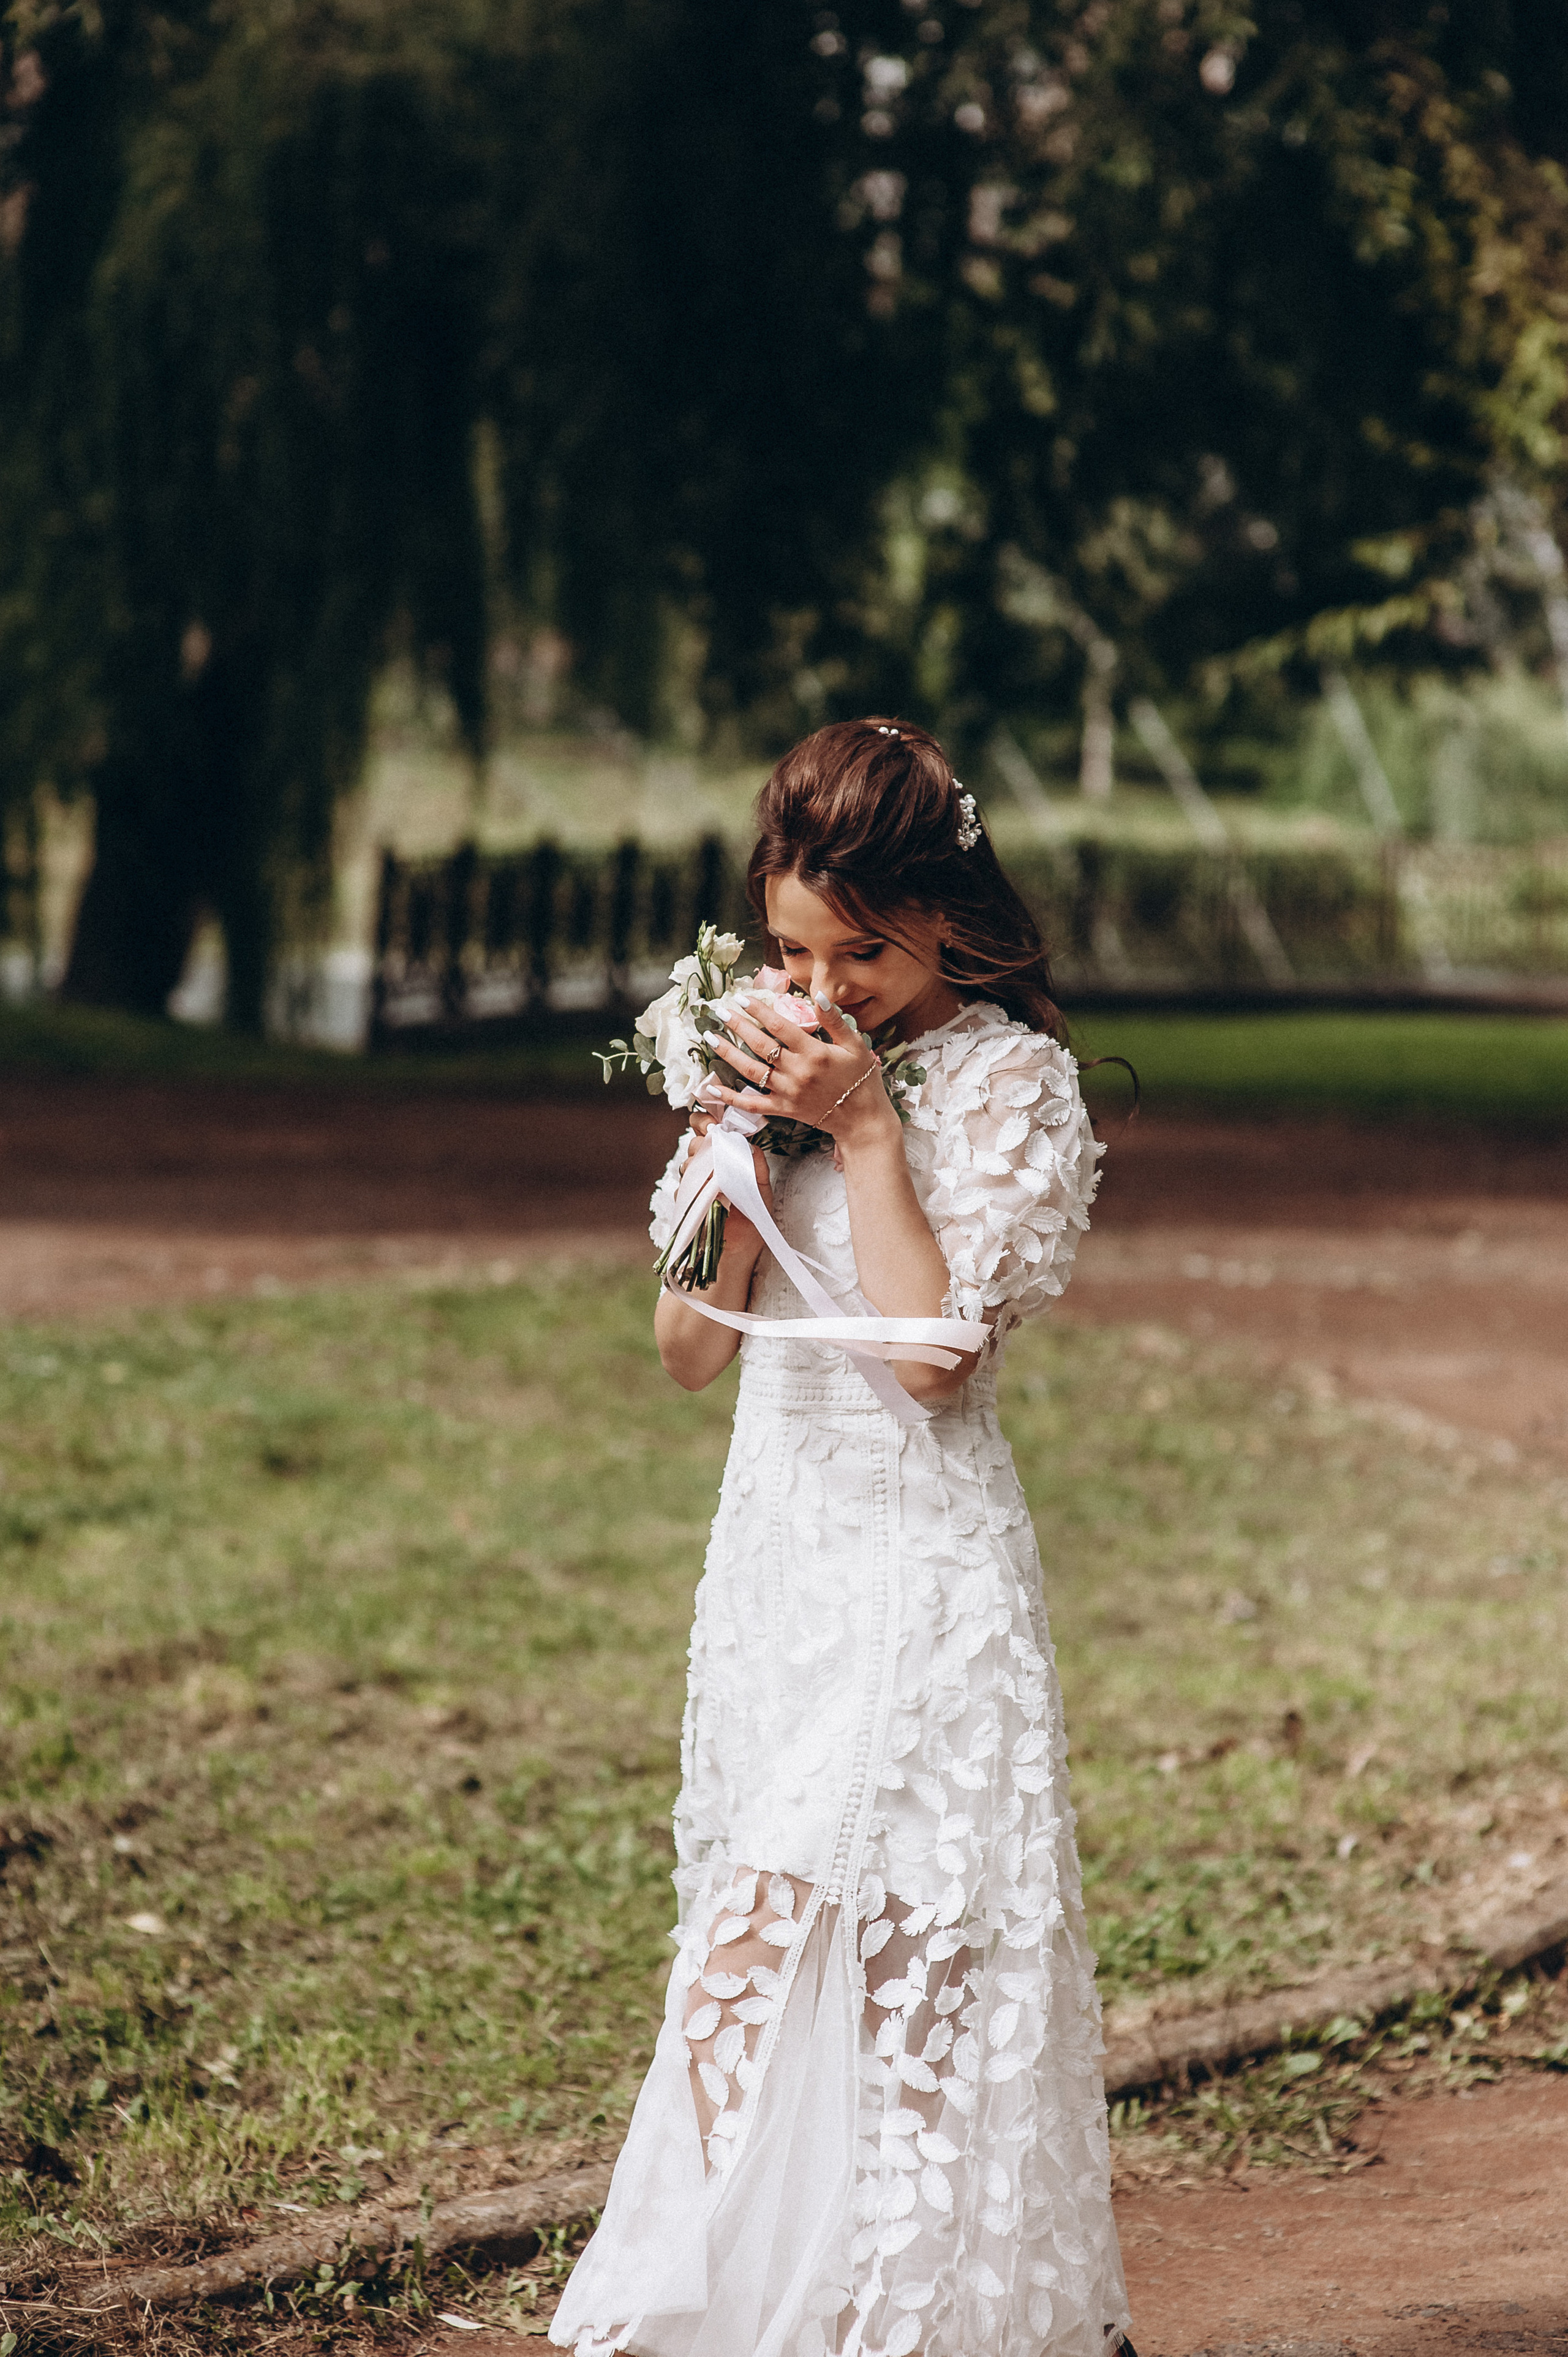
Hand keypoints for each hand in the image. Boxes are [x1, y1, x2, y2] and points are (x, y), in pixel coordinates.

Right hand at [683, 1109, 772, 1252]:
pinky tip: (708, 1194)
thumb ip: (758, 1164)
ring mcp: (696, 1184)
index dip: (704, 1121)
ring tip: (716, 1172)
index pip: (706, 1131)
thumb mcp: (763, 1187)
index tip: (713, 1124)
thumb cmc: (753, 1217)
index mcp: (724, 1158)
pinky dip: (694, 1188)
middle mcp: (707, 1168)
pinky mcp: (688, 1202)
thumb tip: (750, 1143)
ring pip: (687, 1162)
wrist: (742, 1249)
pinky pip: (683, 1188)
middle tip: (713, 1140)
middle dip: (702, 1139)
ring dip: (699, 1163)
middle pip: (694, 1143)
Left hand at [706, 994, 893, 1142]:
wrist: (862, 1119)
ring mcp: (788, 1092)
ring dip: (728, 1053)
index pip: (780, 1026)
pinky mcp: (783, 1109)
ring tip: (710, 1038)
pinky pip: (752, 1104)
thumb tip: (817, 995)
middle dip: (737, 1026)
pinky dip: (731, 1097)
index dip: (759, 1011)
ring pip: (751, 1071)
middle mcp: (797, 1072)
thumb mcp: (855, 1045)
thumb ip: (834, 1020)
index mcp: (814, 1053)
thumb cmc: (861, 1079)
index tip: (743, 998)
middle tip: (720, 1010)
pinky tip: (712, 1088)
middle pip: (760, 1045)